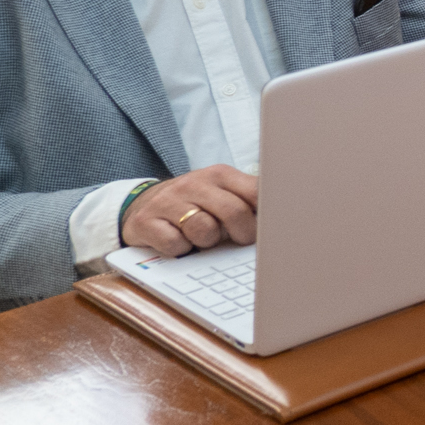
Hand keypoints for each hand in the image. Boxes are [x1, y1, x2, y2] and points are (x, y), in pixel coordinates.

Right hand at [119, 166, 261, 256]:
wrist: (142, 205)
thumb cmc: (195, 204)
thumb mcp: (222, 194)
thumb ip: (248, 201)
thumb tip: (283, 220)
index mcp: (220, 175)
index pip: (257, 192)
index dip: (267, 216)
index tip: (270, 228)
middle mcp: (194, 183)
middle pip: (234, 212)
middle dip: (242, 233)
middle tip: (237, 238)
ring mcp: (168, 201)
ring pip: (204, 230)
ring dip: (207, 241)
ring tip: (201, 236)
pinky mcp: (146, 221)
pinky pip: (176, 244)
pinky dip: (181, 250)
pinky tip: (179, 241)